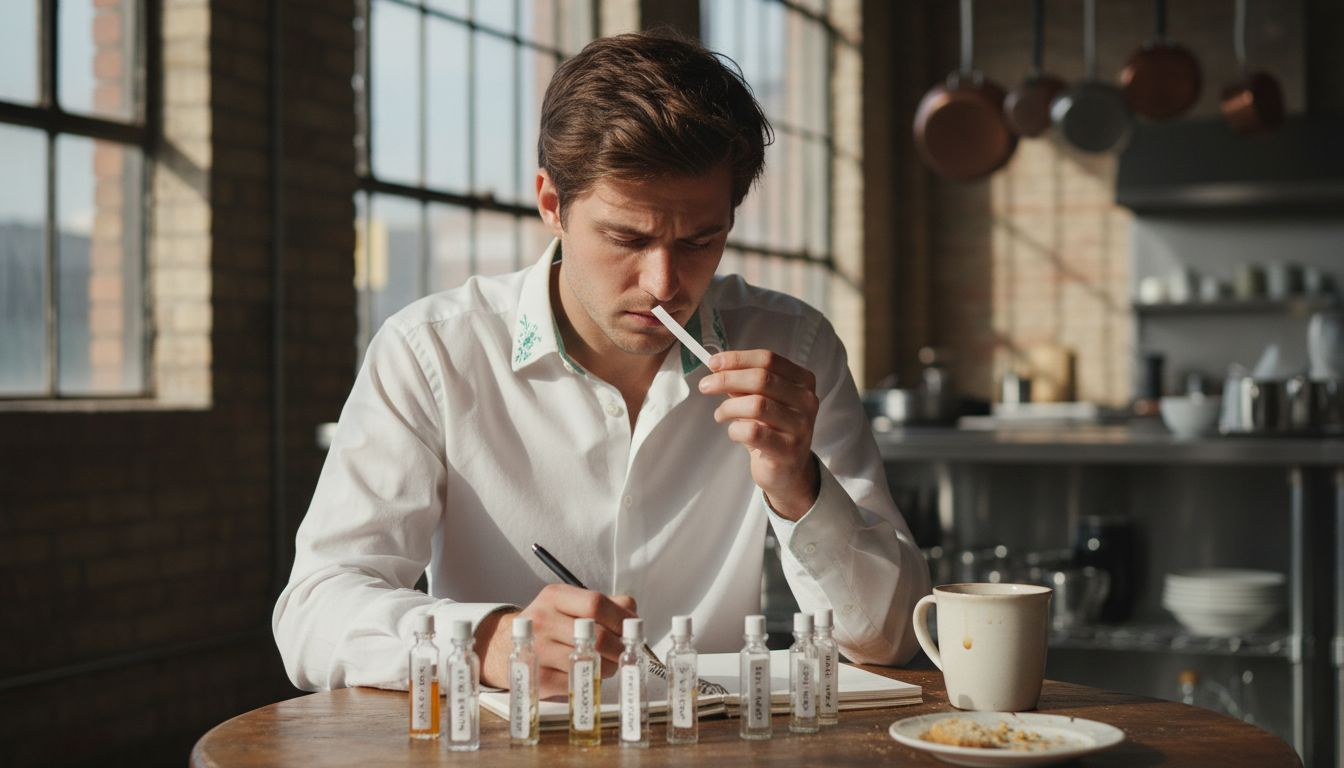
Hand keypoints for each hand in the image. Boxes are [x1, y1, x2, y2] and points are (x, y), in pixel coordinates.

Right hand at [476, 584, 636, 698]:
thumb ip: (605, 604)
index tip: (632, 629)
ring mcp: (539, 649)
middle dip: (620, 647)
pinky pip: (577, 681)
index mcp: (555, 596)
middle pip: (597, 636)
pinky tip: (588, 673)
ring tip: (607, 663)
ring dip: (608, 666)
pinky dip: (590, 679)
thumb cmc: (549, 624)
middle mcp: (543, 620)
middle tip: (625, 652)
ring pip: (590, 661)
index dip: (621, 618)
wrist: (504, 646)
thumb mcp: (569, 603)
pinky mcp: (538, 676)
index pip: (596, 603)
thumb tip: (633, 614)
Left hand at [698, 349, 820, 519]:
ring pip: (756, 405)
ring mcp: (800, 427)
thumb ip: (744, 384)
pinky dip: (735, 430)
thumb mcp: (762, 401)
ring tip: (720, 415)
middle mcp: (806, 401)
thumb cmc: (773, 430)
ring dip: (729, 408)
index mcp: (803, 382)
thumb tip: (718, 368)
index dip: (737, 359)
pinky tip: (734, 432)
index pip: (768, 359)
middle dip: (727, 379)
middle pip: (761, 379)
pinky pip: (752, 432)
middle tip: (706, 386)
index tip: (714, 362)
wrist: (788, 470)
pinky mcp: (788, 450)